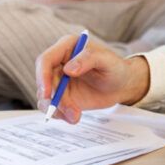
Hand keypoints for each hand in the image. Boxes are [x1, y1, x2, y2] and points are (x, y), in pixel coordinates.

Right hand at [35, 34, 149, 123]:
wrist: (122, 85)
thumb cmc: (116, 68)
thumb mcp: (107, 61)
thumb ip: (88, 59)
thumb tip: (68, 69)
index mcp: (67, 47)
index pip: (45, 60)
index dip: (42, 77)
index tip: (48, 94)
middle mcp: (59, 63)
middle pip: (44, 82)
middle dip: (55, 99)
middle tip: (71, 111)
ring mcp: (58, 80)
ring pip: (46, 97)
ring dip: (58, 109)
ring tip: (75, 116)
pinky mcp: (61, 95)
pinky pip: (52, 106)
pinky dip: (60, 114)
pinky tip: (73, 117)